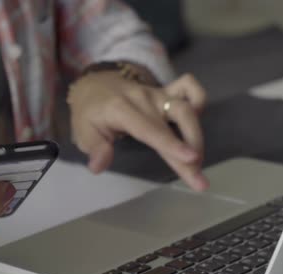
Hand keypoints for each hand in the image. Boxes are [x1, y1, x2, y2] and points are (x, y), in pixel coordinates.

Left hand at [67, 72, 208, 190]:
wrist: (94, 84)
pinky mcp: (166, 91)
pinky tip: (198, 122)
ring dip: (197, 134)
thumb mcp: (83, 132)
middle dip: (191, 150)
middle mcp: (144, 98)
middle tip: (198, 179)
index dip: (171, 144)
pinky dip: (199, 99)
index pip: (150, 129)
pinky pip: (189, 87)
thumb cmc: (90, 113)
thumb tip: (99, 166)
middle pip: (175, 120)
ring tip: (197, 162)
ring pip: (187, 107)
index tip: (191, 159)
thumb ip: (94, 148)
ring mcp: (157, 93)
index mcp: (122, 109)